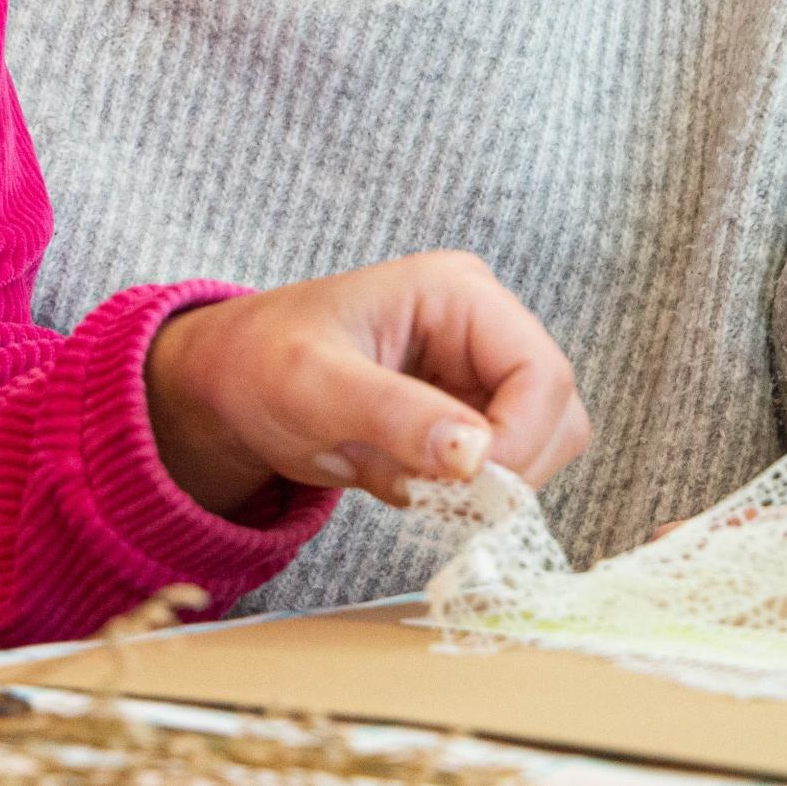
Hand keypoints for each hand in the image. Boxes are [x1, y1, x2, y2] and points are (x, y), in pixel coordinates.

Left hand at [143, 252, 589, 516]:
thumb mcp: (314, 387)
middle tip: (431, 493)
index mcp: (458, 293)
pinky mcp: (468, 414)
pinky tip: (401, 478)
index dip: (519, 440)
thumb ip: (394, 416)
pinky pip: (500, 470)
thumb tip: (477, 457)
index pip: (543, 373)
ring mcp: (480, 371)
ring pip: (539, 447)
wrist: (230, 386)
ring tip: (402, 477)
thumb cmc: (261, 364)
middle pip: (556, 413)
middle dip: (504, 468)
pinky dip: (459, 494)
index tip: (464, 486)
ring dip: (481, 485)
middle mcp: (484, 326)